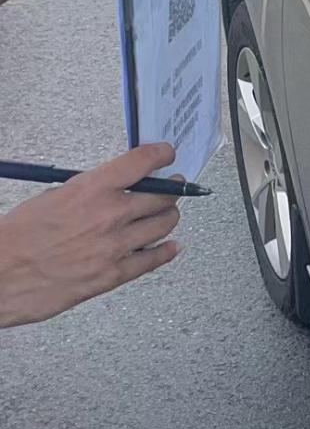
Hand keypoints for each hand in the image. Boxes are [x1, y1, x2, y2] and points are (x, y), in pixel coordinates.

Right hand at [0, 144, 180, 327]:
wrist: (2, 273)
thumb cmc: (17, 237)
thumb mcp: (53, 196)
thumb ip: (87, 192)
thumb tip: (108, 190)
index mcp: (92, 189)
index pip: (141, 163)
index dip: (160, 155)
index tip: (166, 154)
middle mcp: (109, 215)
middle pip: (161, 196)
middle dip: (171, 188)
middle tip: (174, 185)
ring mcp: (115, 246)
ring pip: (163, 225)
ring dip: (169, 217)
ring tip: (170, 213)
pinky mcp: (112, 275)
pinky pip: (151, 261)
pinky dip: (166, 252)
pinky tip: (171, 247)